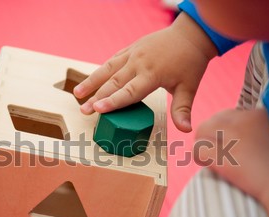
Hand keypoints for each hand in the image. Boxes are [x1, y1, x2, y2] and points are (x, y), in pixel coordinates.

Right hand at [73, 12, 217, 132]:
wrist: (191, 35)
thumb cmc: (190, 63)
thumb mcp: (189, 87)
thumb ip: (183, 110)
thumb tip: (186, 130)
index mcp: (152, 74)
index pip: (129, 92)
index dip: (113, 102)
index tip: (97, 109)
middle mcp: (139, 63)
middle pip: (113, 82)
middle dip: (96, 97)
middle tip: (84, 110)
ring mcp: (133, 54)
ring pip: (108, 69)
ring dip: (91, 81)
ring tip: (77, 93)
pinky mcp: (132, 48)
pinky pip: (113, 60)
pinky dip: (101, 70)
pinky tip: (92, 79)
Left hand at [194, 108, 268, 216]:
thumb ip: (259, 130)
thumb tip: (236, 136)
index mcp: (260, 114)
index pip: (228, 115)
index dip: (224, 131)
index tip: (228, 145)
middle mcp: (245, 121)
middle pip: (212, 121)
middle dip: (210, 136)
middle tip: (216, 153)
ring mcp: (233, 137)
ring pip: (202, 132)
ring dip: (204, 146)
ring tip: (212, 160)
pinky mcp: (224, 155)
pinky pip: (199, 149)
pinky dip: (200, 157)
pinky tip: (209, 166)